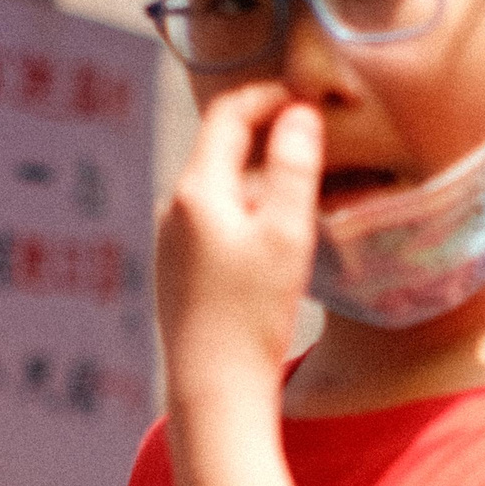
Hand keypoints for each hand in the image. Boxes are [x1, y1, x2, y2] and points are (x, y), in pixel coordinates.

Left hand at [155, 84, 321, 411]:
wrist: (213, 389)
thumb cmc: (253, 313)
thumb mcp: (287, 233)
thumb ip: (294, 166)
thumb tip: (299, 113)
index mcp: (196, 189)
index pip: (227, 114)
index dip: (268, 95)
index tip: (305, 97)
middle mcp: (173, 208)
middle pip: (220, 147)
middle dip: (266, 133)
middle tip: (313, 134)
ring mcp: (171, 240)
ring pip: (220, 186)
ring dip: (259, 174)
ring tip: (304, 184)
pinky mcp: (177, 271)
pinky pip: (214, 219)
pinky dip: (247, 208)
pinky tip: (277, 234)